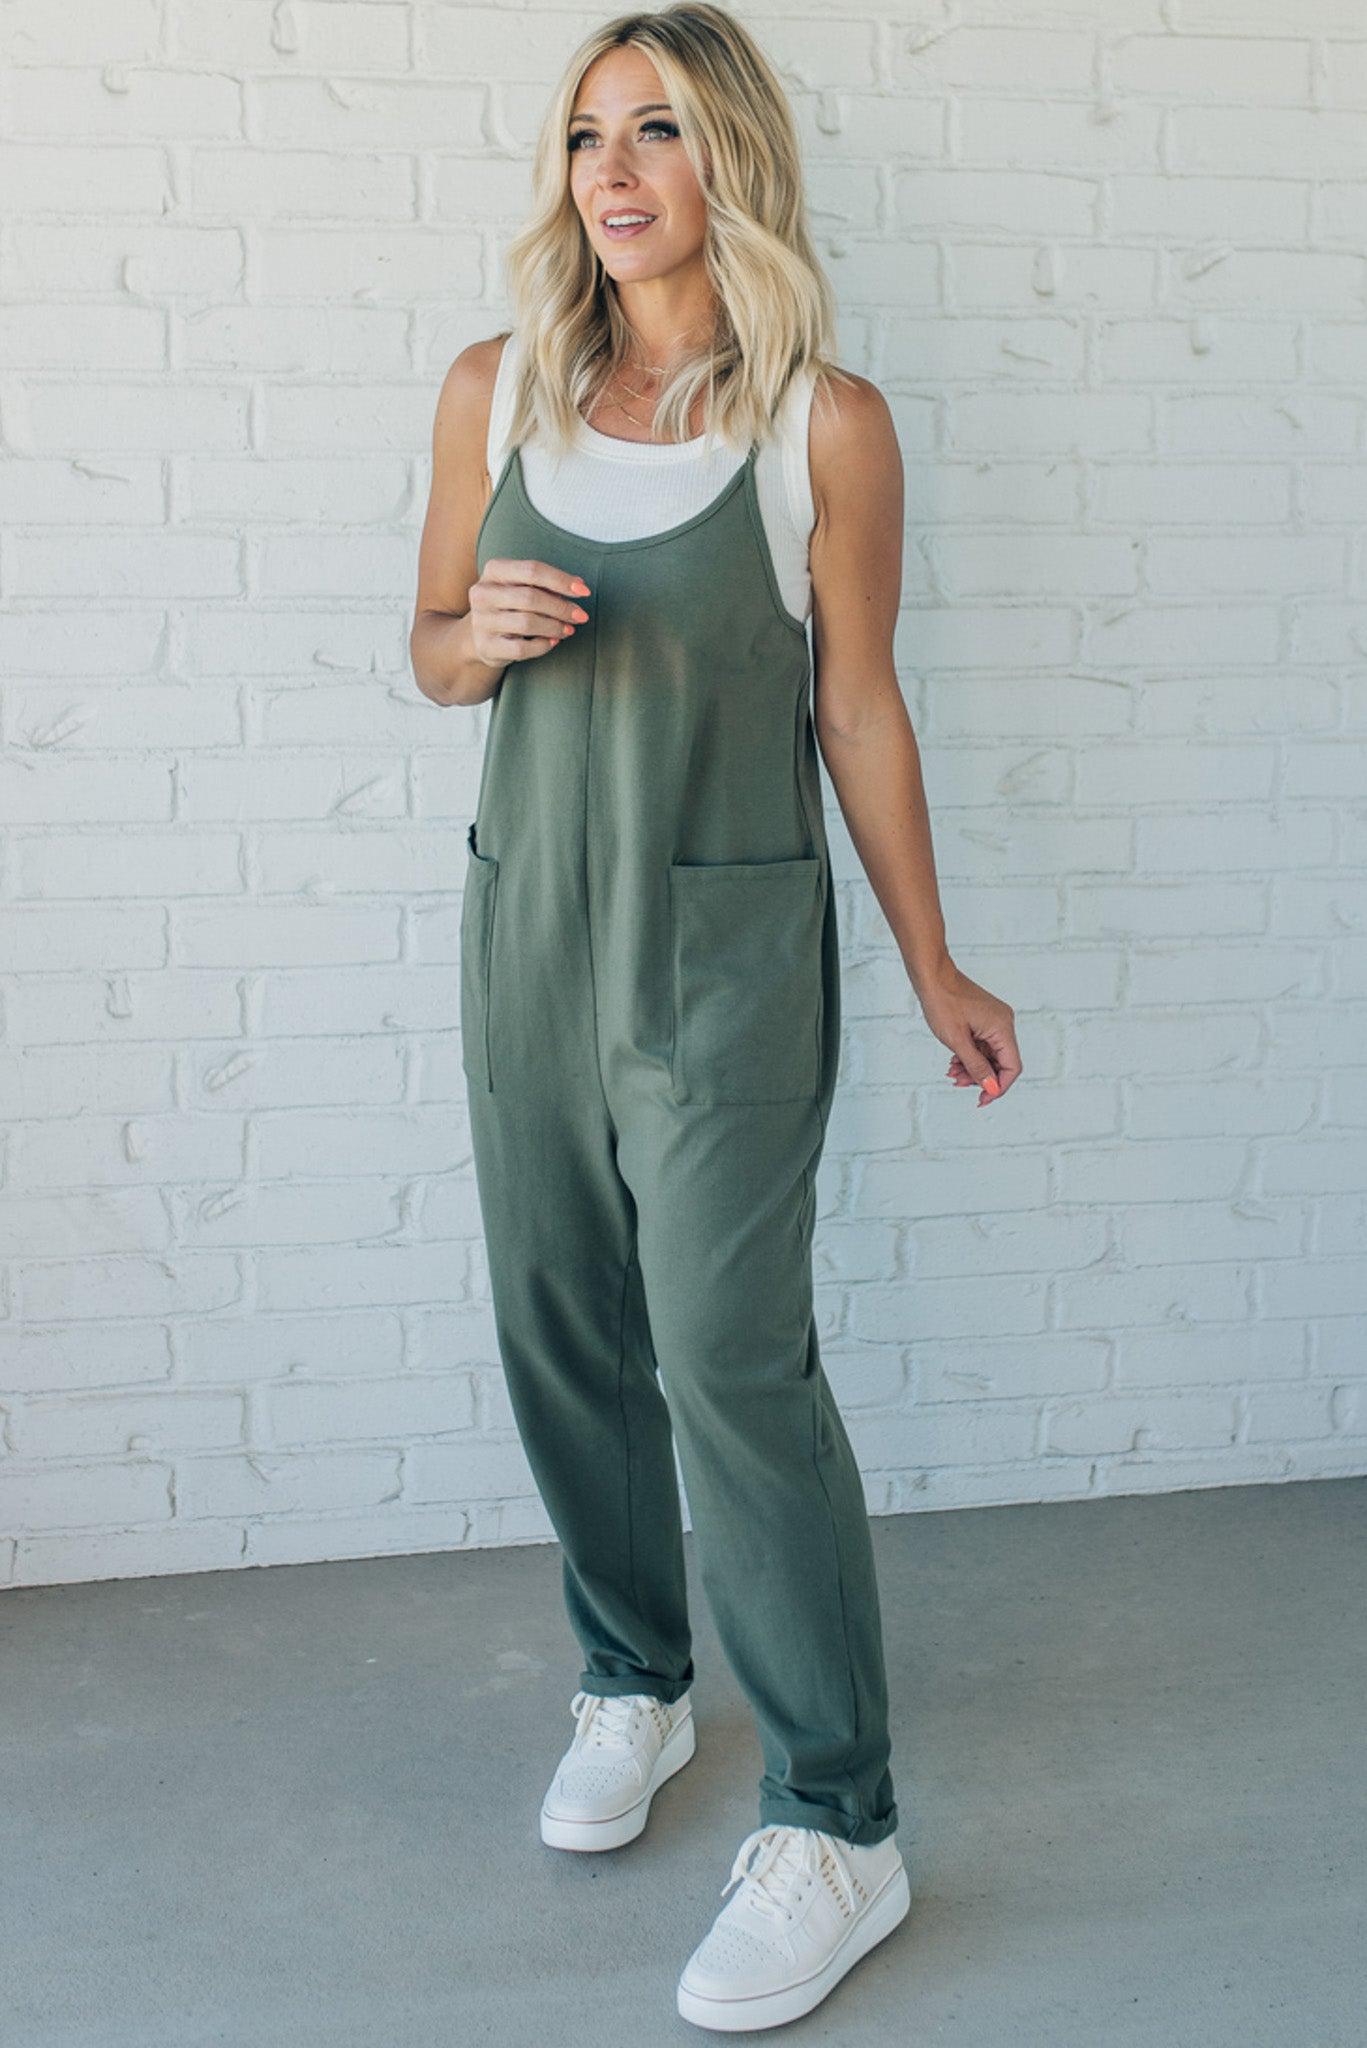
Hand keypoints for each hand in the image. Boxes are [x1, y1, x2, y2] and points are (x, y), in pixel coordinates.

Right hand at [467, 556, 591, 667]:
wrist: (479, 635)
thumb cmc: (510, 606)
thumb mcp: (522, 587)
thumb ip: (546, 585)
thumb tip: (579, 585)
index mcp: (493, 570)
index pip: (532, 570)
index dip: (561, 580)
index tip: (585, 591)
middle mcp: (482, 593)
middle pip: (530, 597)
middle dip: (561, 607)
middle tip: (580, 616)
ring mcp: (481, 621)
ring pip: (527, 623)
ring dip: (554, 627)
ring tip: (568, 629)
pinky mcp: (486, 646)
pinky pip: (521, 648)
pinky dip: (542, 645)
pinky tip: (553, 642)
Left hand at [912, 956, 1020, 1106]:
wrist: (932, 977)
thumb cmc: (942, 1002)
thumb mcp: (957, 1041)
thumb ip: (976, 1066)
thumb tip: (991, 1088)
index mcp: (1002, 1028)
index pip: (1012, 1067)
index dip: (998, 1087)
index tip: (982, 1099)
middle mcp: (1004, 1023)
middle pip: (1001, 1062)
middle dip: (981, 1077)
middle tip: (958, 1083)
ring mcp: (995, 1020)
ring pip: (990, 1055)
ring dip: (973, 1067)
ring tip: (952, 1072)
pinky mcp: (985, 1019)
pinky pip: (983, 1044)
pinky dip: (970, 1055)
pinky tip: (955, 1061)